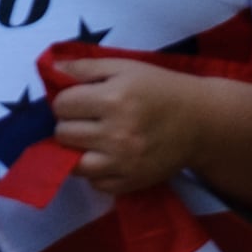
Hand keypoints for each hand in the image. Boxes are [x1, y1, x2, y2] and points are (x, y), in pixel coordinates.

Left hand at [47, 56, 208, 197]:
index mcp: (114, 98)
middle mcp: (117, 133)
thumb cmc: (159, 89)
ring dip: (77, 151)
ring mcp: (124, 161)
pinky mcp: (131, 182)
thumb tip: (51, 70)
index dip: (67, 101)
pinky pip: (95, 183)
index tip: (81, 100)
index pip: (62, 105)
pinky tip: (108, 157)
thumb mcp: (125, 68)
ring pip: (73, 164)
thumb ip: (85, 67)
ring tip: (93, 140)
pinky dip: (96, 172)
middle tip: (88, 120)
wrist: (201, 121)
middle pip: (63, 134)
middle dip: (70, 124)